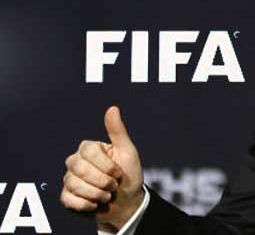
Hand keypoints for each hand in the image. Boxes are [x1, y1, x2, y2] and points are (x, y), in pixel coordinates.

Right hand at [60, 106, 144, 231]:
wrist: (127, 201)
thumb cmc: (129, 175)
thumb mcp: (127, 152)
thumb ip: (117, 131)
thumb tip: (112, 108)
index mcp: (89, 149)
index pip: (89, 152)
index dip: (106, 165)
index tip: (119, 173)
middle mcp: (76, 161)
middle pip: (80, 168)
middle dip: (102, 181)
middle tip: (113, 185)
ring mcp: (70, 179)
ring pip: (73, 184)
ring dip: (96, 194)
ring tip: (107, 195)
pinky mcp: (67, 196)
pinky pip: (67, 199)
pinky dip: (85, 204)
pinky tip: (95, 204)